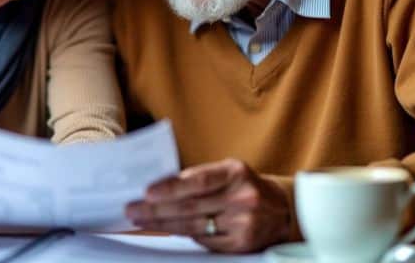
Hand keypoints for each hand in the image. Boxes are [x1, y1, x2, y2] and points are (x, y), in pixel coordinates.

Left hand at [125, 159, 289, 252]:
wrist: (282, 209)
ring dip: (163, 224)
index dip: (171, 187)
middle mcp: (241, 197)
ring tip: (141, 220)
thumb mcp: (228, 172)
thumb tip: (159, 186)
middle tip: (132, 209)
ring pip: (194, 226)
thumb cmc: (245, 186)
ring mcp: (243, 222)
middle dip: (157, 210)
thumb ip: (199, 177)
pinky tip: (168, 229)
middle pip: (191, 207)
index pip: (198, 181)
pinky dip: (184, 234)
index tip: (147, 192)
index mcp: (235, 173)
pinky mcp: (241, 243)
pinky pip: (204, 240)